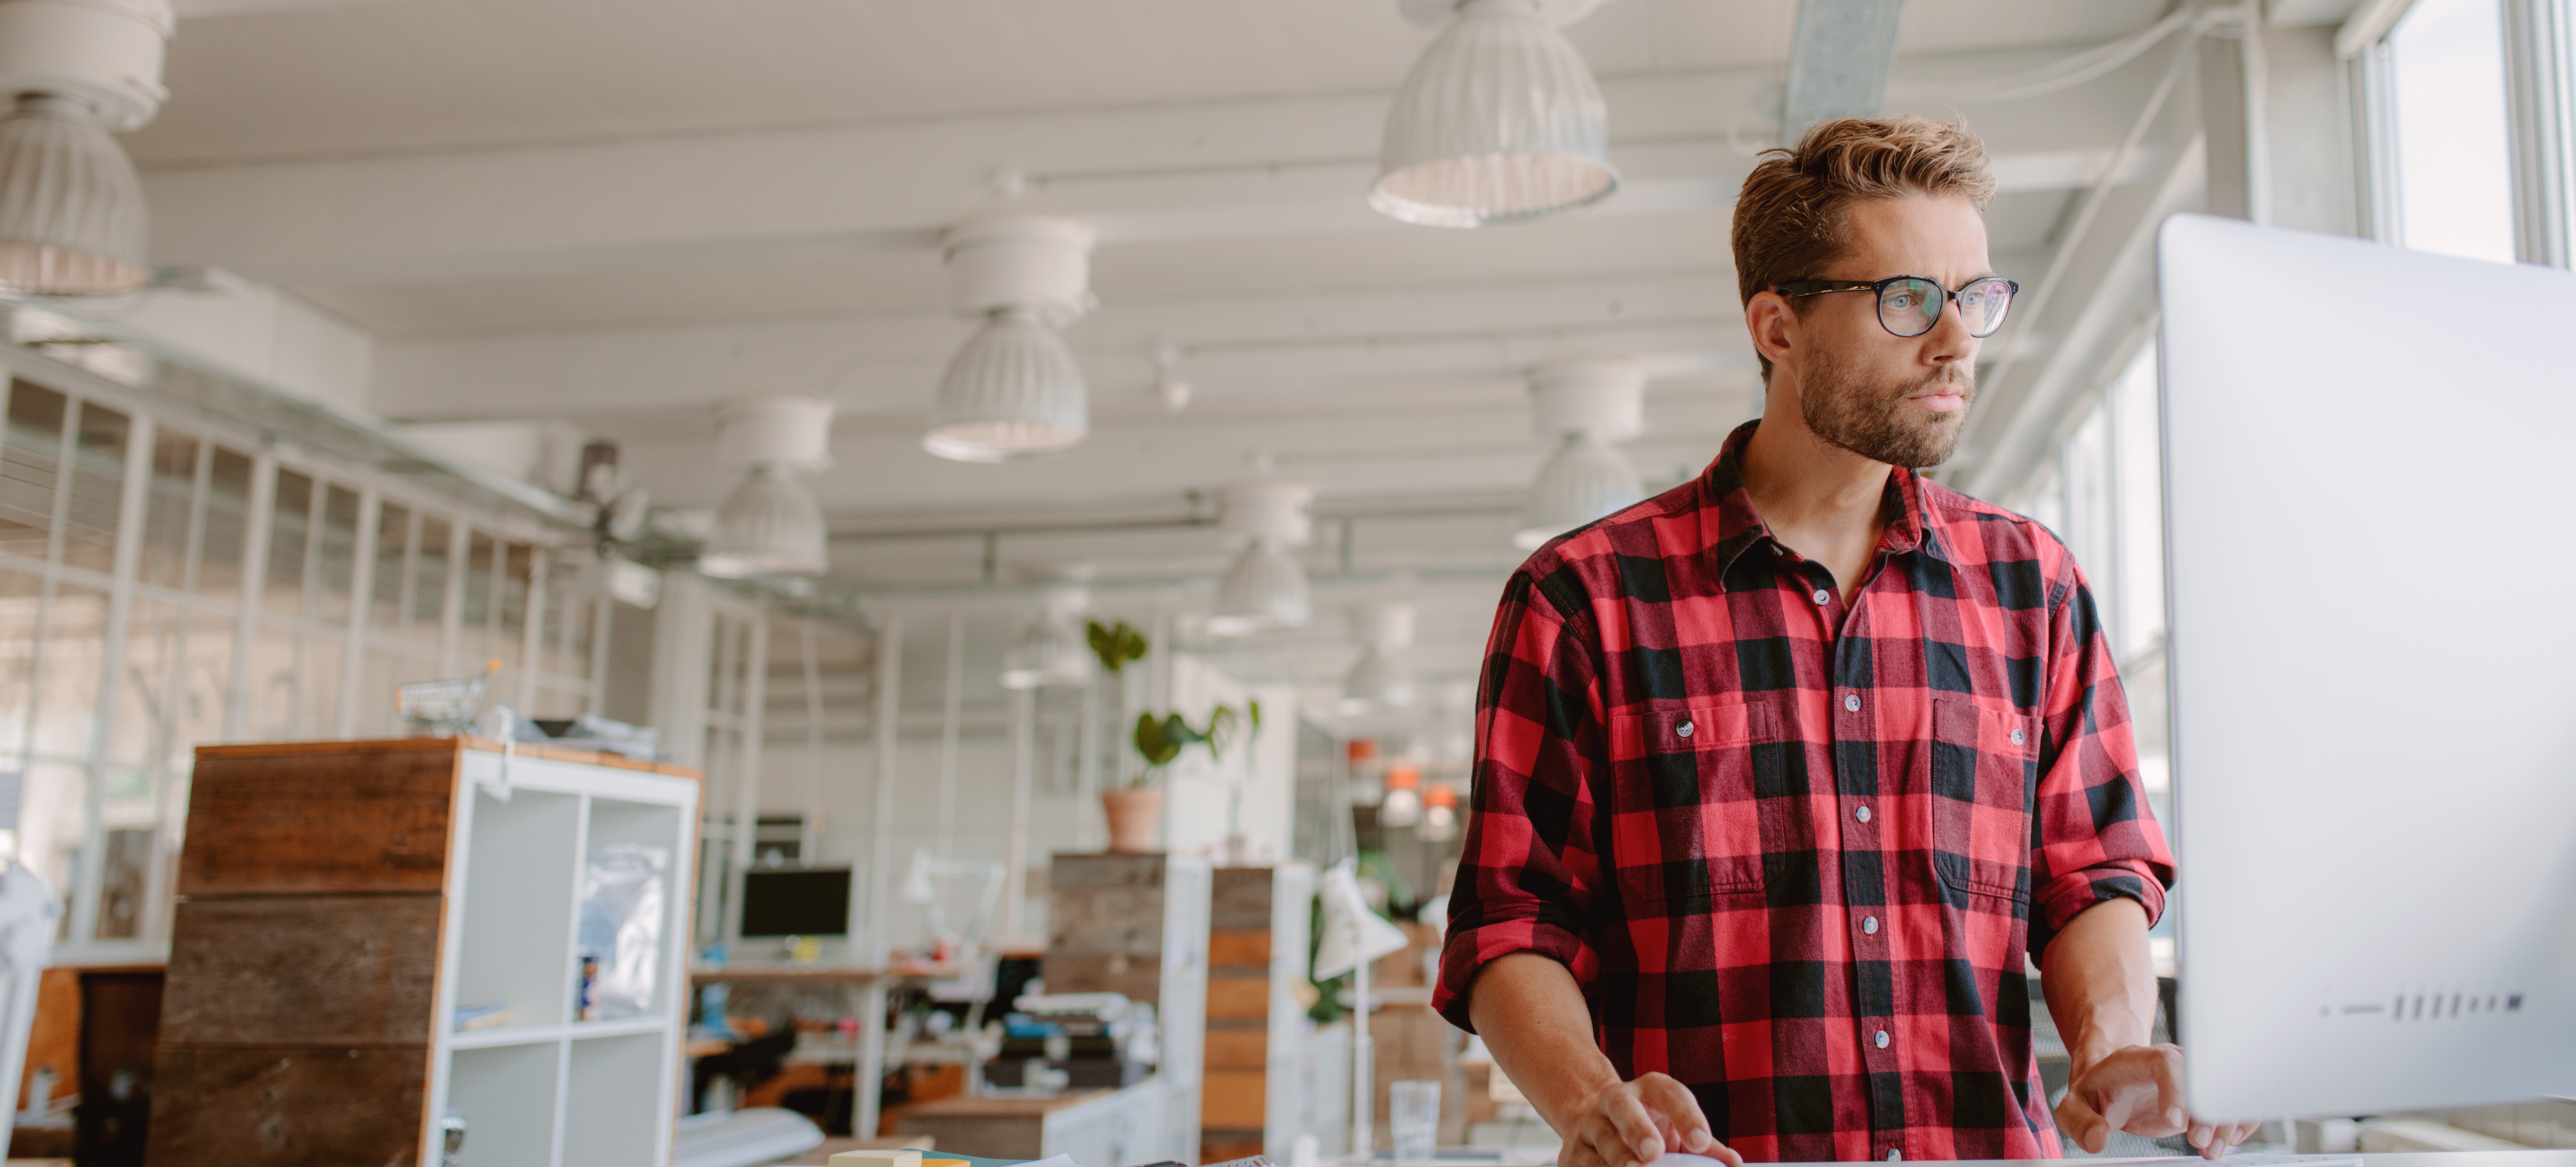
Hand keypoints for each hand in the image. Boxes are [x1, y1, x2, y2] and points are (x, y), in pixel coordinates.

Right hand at [1554, 1073, 1741, 1166]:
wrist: (1591, 1118)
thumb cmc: (1647, 1124)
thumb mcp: (1675, 1125)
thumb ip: (1702, 1142)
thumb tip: (1733, 1163)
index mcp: (1648, 1090)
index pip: (1670, 1093)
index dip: (1687, 1115)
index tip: (1701, 1142)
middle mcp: (1615, 1100)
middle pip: (1624, 1109)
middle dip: (1638, 1129)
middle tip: (1654, 1153)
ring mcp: (1590, 1125)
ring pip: (1601, 1141)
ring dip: (1617, 1160)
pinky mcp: (1571, 1151)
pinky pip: (1586, 1164)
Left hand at [2056, 1044, 2261, 1160]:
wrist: (2114, 1083)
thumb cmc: (2096, 1094)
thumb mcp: (2075, 1106)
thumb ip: (2080, 1122)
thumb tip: (2098, 1139)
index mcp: (2138, 1060)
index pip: (2166, 1063)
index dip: (2176, 1090)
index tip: (2176, 1122)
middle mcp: (2173, 1062)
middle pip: (2203, 1076)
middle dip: (2208, 1111)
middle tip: (2199, 1142)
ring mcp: (2193, 1077)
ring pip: (2224, 1089)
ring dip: (2226, 1121)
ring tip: (2211, 1150)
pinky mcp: (2206, 1094)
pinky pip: (2234, 1101)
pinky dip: (2238, 1121)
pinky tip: (2228, 1142)